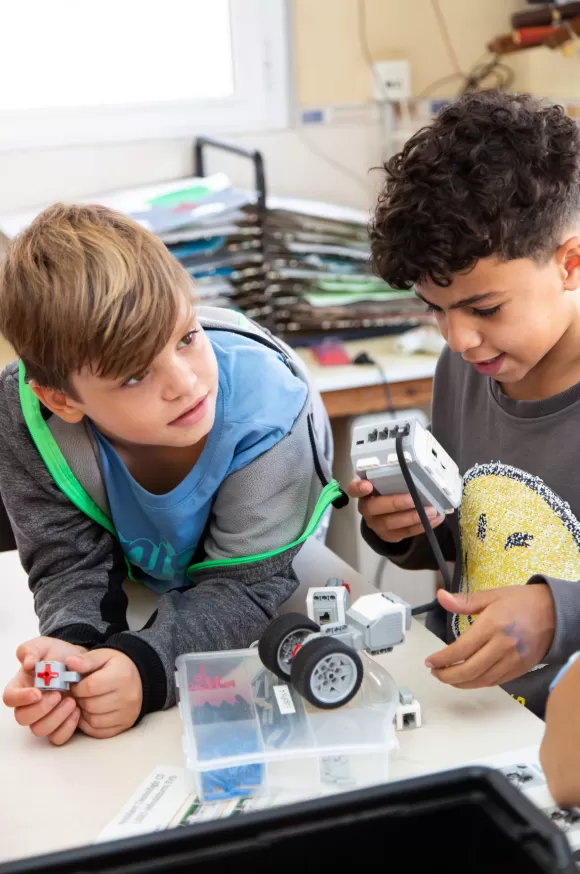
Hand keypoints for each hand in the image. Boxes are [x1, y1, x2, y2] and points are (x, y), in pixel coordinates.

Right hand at [2, 636, 86, 744]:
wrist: (82, 663)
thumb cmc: (58, 654)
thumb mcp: (44, 645)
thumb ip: (31, 650)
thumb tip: (28, 662)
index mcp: (21, 686)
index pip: (10, 698)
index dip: (20, 698)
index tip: (37, 692)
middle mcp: (29, 705)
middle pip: (22, 718)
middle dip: (40, 708)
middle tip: (58, 694)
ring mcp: (44, 717)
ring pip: (39, 730)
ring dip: (55, 718)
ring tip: (71, 701)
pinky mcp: (59, 725)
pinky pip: (57, 737)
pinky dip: (67, 727)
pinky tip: (77, 711)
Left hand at [67, 649, 141, 738]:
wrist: (140, 676)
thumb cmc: (118, 665)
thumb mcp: (104, 655)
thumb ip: (86, 660)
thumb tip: (69, 663)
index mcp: (121, 676)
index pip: (90, 687)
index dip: (77, 687)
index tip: (75, 683)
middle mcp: (127, 697)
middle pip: (91, 705)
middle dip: (79, 699)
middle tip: (79, 693)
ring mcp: (127, 713)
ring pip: (93, 720)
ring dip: (83, 712)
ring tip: (85, 701)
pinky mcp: (125, 725)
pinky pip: (99, 732)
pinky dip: (89, 724)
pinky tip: (89, 713)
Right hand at [347, 479, 444, 542]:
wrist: (387, 517)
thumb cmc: (389, 493)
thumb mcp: (388, 483)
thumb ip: (394, 476)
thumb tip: (415, 462)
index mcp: (364, 492)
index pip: (354, 489)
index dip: (358, 488)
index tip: (367, 484)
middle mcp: (367, 509)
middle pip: (374, 508)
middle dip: (395, 503)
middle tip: (413, 499)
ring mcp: (377, 524)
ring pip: (391, 523)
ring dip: (413, 517)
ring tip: (431, 511)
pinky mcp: (389, 536)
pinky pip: (405, 533)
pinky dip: (422, 526)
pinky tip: (435, 519)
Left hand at [426, 585, 555, 688]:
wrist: (555, 613)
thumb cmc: (522, 602)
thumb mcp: (492, 596)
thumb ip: (464, 601)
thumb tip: (441, 596)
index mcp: (492, 625)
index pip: (461, 649)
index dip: (442, 659)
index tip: (430, 661)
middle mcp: (502, 646)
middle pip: (469, 670)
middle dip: (447, 676)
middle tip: (435, 672)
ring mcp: (512, 660)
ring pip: (481, 680)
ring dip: (460, 683)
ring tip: (447, 677)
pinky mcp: (520, 669)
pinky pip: (495, 682)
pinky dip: (478, 683)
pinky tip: (467, 678)